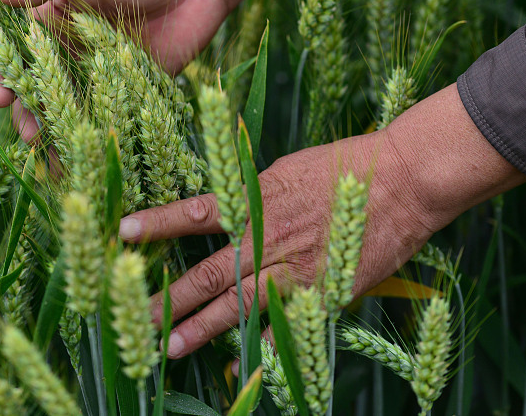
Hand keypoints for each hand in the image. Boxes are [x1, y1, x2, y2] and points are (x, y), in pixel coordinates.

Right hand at [0, 0, 299, 134]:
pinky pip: (112, 115)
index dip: (9, 74)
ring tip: (51, 148)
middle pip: (43, 87)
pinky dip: (98, 135)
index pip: (21, 52)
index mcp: (54, 17)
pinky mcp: (135, 88)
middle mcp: (73, 48)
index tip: (3, 95)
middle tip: (29, 133)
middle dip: (31, 112)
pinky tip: (87, 154)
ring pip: (72, 107)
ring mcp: (103, 71)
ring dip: (58, 129)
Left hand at [117, 84, 525, 358]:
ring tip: (169, 346)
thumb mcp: (285, 168)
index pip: (195, 213)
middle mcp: (268, 237)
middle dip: (170, 296)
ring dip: (202, 328)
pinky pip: (285, 322)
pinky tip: (239, 361)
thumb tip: (223, 205)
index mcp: (255, 199)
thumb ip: (252, 192)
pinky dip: (260, 343)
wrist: (403, 181)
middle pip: (210, 272)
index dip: (157, 223)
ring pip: (239, 304)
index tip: (122, 230)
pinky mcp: (323, 291)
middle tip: (136, 315)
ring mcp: (296, 269)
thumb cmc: (344, 165)